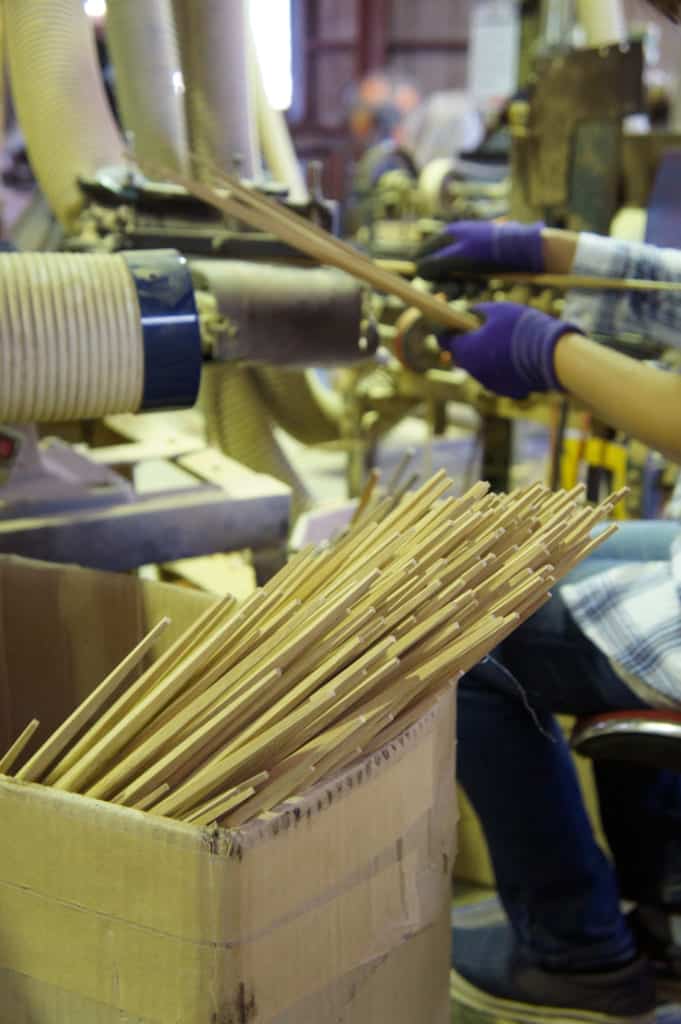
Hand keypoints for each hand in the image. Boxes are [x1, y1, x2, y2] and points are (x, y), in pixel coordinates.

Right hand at [417, 220, 544, 280]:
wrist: (524, 251)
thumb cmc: (488, 252)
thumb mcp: (458, 259)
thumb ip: (435, 265)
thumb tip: (417, 271)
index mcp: (448, 235)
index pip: (423, 253)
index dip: (424, 270)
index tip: (430, 283)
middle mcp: (456, 243)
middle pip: (438, 268)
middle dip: (445, 282)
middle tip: (455, 292)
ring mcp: (469, 253)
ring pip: (454, 276)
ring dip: (459, 287)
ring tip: (470, 291)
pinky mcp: (482, 264)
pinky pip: (468, 278)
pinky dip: (471, 285)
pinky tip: (480, 288)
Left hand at [441, 302, 582, 399]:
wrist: (551, 356)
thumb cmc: (522, 328)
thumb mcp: (498, 310)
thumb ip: (478, 311)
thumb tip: (469, 313)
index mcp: (466, 350)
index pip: (444, 340)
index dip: (444, 328)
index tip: (447, 319)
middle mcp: (473, 370)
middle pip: (461, 354)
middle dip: (465, 341)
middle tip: (475, 328)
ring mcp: (488, 382)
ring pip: (479, 365)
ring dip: (483, 353)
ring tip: (500, 338)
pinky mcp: (505, 390)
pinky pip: (496, 374)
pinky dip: (499, 364)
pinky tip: (513, 353)